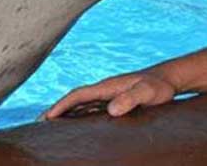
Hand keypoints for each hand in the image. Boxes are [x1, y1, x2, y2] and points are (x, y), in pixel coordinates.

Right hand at [40, 68, 176, 119]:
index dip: (61, 105)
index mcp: (107, 86)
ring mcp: (108, 95)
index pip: (78, 95)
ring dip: (65, 113)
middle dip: (56, 110)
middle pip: (74, 100)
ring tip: (50, 127)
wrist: (168, 79)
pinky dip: (78, 116)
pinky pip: (90, 109)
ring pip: (80, 105)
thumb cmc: (159, 86)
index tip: (47, 117)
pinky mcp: (114, 101)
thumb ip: (131, 99)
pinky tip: (75, 126)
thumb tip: (111, 110)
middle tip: (38, 124)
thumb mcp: (148, 93)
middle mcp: (104, 90)